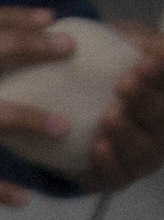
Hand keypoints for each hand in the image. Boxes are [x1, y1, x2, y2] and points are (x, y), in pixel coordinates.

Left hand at [81, 26, 163, 192]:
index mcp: (162, 97)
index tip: (145, 61)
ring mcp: (142, 155)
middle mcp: (160, 128)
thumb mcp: (117, 51)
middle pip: (160, 116)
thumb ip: (134, 43)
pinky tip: (97, 147)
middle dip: (144, 99)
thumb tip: (158, 42)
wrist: (65, 121)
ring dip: (126, 132)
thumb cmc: (100, 79)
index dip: (160, 73)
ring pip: (142, 148)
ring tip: (110, 116)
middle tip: (125, 83)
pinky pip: (117, 175)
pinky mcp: (117, 177)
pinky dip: (108, 162)